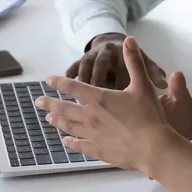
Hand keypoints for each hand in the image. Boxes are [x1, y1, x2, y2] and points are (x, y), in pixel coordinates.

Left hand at [39, 37, 191, 174]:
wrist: (152, 147)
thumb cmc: (148, 115)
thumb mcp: (143, 84)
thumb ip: (134, 61)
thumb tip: (129, 40)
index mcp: (99, 98)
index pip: (73, 87)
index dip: (60, 82)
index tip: (49, 80)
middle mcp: (90, 116)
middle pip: (64, 108)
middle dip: (50, 103)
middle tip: (38, 101)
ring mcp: (92, 135)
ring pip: (69, 126)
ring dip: (57, 121)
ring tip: (49, 118)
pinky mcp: (97, 150)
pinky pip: (79, 146)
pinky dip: (71, 143)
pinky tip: (66, 142)